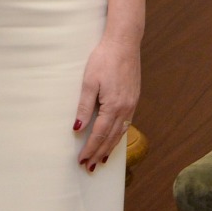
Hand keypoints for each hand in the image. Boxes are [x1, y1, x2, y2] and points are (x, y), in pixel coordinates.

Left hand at [73, 33, 139, 171]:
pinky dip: (118, 135)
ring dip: (110, 148)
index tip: (82, 161)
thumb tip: (77, 128)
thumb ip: (84, 107)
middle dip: (100, 154)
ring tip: (101, 160)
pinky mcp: (134, 99)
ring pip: (120, 133)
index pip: (99, 134)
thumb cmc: (104, 59)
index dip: (90, 149)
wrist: (124, 43)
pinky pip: (126, 124)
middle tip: (90, 167)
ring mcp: (132, 104)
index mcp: (113, 106)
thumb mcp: (89, 82)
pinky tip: (113, 139)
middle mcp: (125, 109)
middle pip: (111, 138)